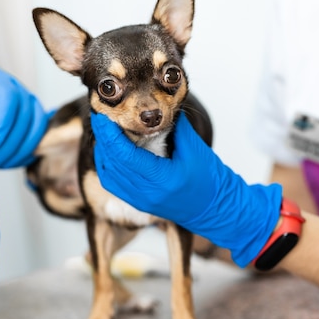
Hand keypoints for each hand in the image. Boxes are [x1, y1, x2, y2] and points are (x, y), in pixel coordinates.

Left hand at [0, 66, 47, 168]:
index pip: (7, 96)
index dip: (2, 123)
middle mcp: (12, 88)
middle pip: (25, 115)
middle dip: (8, 145)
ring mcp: (24, 104)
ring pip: (36, 128)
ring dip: (17, 152)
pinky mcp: (29, 121)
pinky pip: (36, 139)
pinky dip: (22, 155)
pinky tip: (3, 161)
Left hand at [91, 112, 282, 266]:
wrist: (217, 210)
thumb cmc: (211, 180)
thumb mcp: (195, 149)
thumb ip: (176, 127)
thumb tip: (160, 108)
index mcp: (161, 179)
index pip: (124, 155)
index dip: (109, 134)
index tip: (103, 117)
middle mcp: (147, 193)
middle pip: (112, 164)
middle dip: (103, 139)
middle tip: (100, 119)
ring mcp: (141, 201)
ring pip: (109, 175)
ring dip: (103, 153)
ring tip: (104, 133)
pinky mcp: (139, 203)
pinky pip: (114, 185)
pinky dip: (107, 166)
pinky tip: (109, 153)